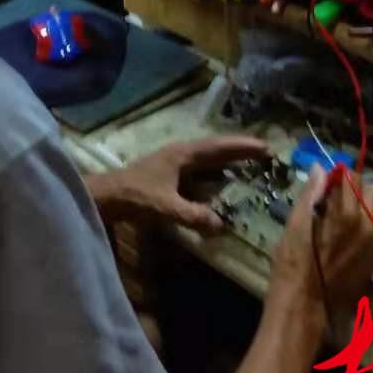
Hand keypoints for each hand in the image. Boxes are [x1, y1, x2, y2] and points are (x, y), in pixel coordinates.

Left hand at [88, 136, 271, 233]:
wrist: (106, 197)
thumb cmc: (135, 197)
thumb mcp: (166, 207)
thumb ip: (194, 216)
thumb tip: (221, 225)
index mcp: (183, 154)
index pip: (219, 147)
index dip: (243, 147)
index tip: (266, 147)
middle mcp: (181, 154)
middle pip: (217, 149)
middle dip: (240, 151)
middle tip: (265, 154)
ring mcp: (173, 163)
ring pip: (208, 159)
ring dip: (228, 162)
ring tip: (250, 167)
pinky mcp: (168, 175)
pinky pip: (200, 171)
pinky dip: (215, 174)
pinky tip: (222, 184)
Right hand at [271, 168, 372, 316]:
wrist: (304, 307)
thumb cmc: (293, 264)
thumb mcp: (294, 226)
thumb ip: (310, 195)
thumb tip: (320, 168)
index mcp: (344, 214)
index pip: (353, 178)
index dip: (339, 176)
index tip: (326, 183)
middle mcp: (365, 227)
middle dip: (359, 189)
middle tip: (338, 198)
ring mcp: (371, 247)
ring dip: (360, 211)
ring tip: (337, 223)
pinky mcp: (371, 264)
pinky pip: (371, 238)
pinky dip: (359, 234)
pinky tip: (340, 246)